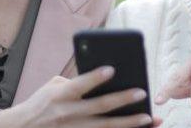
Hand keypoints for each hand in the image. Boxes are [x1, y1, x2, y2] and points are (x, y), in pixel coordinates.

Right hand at [0, 66, 160, 127]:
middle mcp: (67, 113)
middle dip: (122, 100)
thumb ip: (75, 82)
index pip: (79, 85)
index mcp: (60, 95)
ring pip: (106, 127)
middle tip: (142, 93)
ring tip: (149, 118)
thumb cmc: (41, 103)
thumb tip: (102, 80)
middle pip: (99, 107)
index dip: (95, 77)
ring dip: (129, 123)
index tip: (112, 69)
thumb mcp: (52, 87)